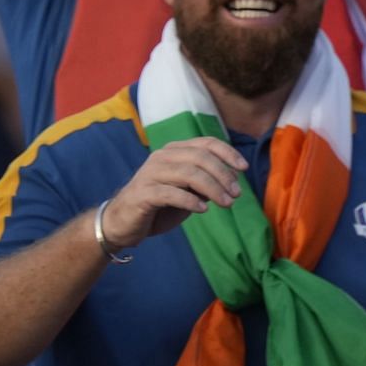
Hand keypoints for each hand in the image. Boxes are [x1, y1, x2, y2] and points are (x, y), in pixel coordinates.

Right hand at [99, 138, 246, 250]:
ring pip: (189, 174)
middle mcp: (162, 157)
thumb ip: (206, 182)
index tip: (244, 168)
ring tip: (227, 203)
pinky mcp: (142, 193)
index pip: (206, 143)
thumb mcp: (188, 192)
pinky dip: (190, 201)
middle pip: (200, 158)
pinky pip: (170, 193)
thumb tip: (232, 180)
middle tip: (236, 193)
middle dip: (223, 175)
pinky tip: (202, 210)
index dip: (228, 153)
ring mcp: (150, 174)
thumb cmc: (159, 205)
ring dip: (213, 189)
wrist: (122, 223)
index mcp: (174, 151)